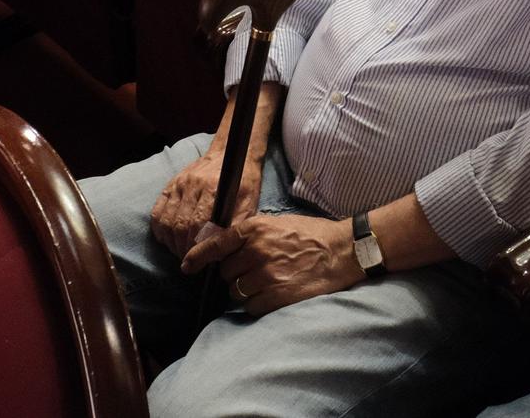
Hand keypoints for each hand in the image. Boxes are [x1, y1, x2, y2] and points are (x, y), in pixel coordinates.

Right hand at [150, 144, 262, 258]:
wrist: (230, 155)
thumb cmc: (242, 182)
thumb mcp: (248, 203)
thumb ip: (236, 226)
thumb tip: (224, 252)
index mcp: (214, 189)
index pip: (199, 225)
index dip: (196, 247)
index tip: (199, 261)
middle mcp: (193, 185)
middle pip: (180, 225)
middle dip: (183, 248)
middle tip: (189, 261)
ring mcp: (179, 184)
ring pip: (167, 221)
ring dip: (171, 242)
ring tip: (180, 252)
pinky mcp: (171, 185)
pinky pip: (158, 212)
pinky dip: (160, 230)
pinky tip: (168, 239)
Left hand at [182, 213, 360, 315]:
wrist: (341, 251)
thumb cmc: (310, 236)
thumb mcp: (276, 223)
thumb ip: (249, 235)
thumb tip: (222, 249)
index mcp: (255, 229)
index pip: (216, 244)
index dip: (198, 257)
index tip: (187, 267)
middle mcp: (257, 251)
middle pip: (227, 272)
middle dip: (236, 274)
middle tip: (255, 271)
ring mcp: (267, 274)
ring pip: (237, 292)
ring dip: (245, 291)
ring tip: (266, 283)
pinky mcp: (278, 295)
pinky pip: (251, 306)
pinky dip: (257, 304)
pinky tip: (272, 294)